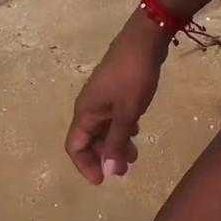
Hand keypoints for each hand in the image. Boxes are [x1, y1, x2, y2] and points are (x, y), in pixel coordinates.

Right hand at [65, 10, 168, 184]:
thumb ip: (117, 142)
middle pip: (89, 139)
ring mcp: (102, 97)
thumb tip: (109, 173)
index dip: (85, 165)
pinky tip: (137, 130)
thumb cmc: (133, 77)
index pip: (75, 146)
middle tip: (126, 170)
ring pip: (104, 128)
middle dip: (105, 156)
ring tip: (135, 155)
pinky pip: (113, 116)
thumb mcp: (127, 113)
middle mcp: (89, 106)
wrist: (145, 40)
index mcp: (85, 112)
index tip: (103, 180)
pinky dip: (123, 127)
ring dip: (116, 143)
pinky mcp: (115, 90)